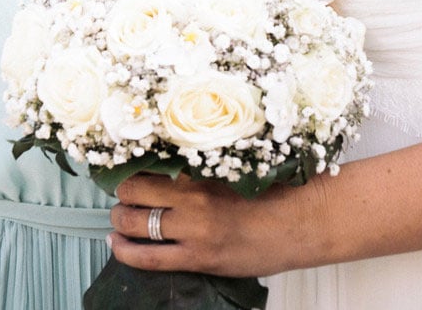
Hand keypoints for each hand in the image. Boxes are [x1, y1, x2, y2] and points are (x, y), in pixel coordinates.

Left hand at [109, 173, 321, 276]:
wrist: (305, 222)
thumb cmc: (279, 192)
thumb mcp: (240, 166)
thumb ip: (206, 165)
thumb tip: (174, 162)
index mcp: (205, 168)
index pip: (151, 163)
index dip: (133, 165)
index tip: (127, 167)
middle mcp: (194, 197)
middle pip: (135, 191)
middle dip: (123, 193)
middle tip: (124, 194)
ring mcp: (194, 230)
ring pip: (134, 222)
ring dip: (120, 219)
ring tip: (120, 218)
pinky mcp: (198, 258)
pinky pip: (147, 257)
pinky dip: (125, 250)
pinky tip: (117, 243)